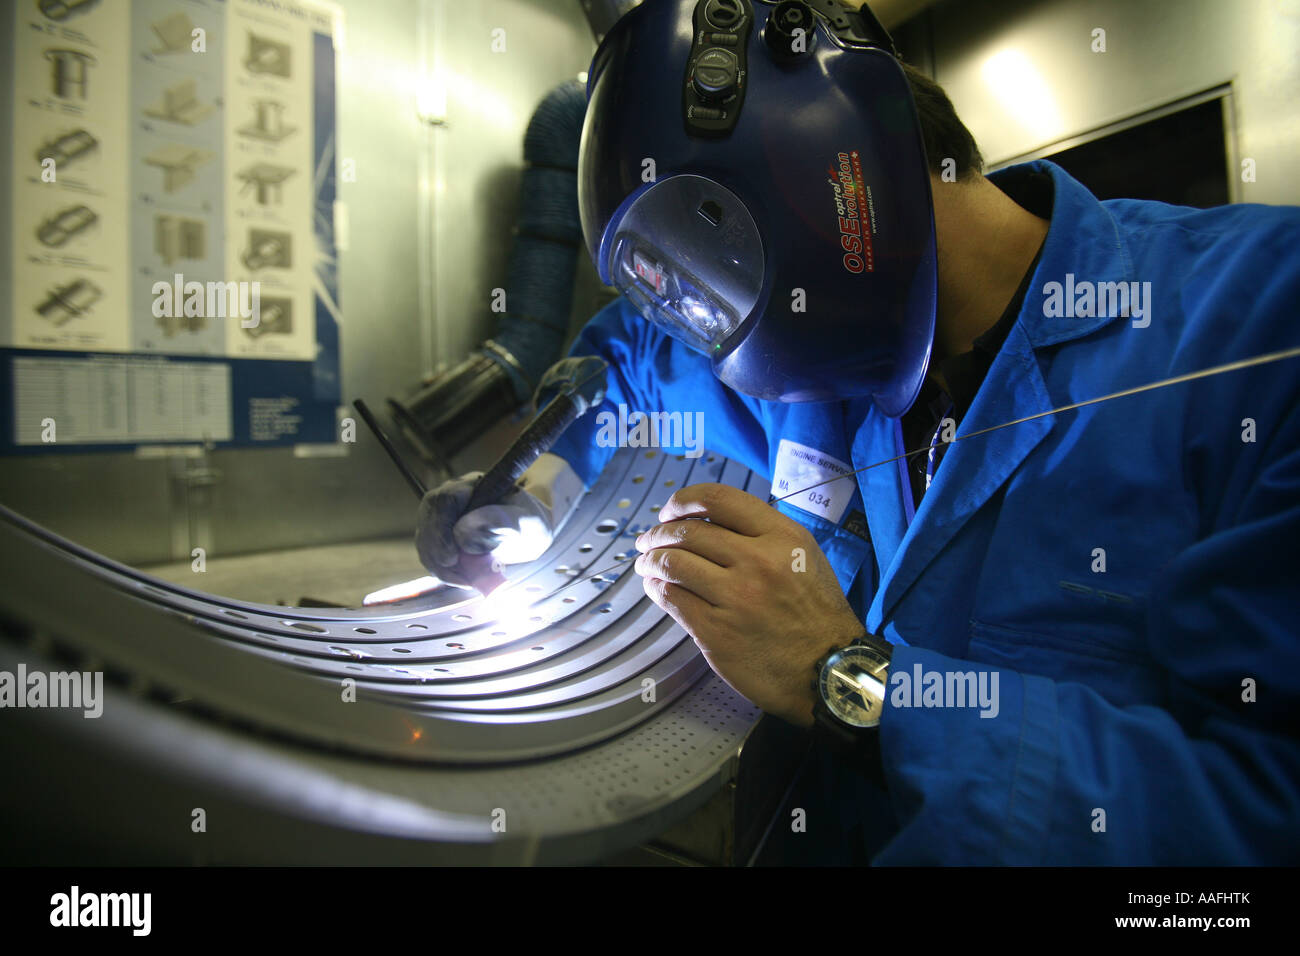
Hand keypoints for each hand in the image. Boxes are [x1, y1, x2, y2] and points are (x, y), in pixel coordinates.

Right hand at [414, 471, 552, 587]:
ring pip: (425, 540)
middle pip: (428, 520)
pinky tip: (463, 579)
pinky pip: (431, 555)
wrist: (526, 535)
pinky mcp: (440, 537)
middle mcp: (452, 498)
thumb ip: (499, 522)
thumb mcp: (525, 522)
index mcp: (472, 486)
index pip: (444, 500)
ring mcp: (442, 517)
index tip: (452, 557)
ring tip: (467, 580)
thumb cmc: (528, 524)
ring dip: (440, 566)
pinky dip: (443, 572)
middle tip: (457, 572)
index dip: (441, 529)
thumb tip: (462, 533)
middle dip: (438, 551)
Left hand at [633, 483, 866, 726]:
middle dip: (658, 533)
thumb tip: (704, 522)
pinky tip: (656, 587)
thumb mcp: (802, 556)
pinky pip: (671, 598)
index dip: (682, 501)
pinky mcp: (716, 631)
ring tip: (646, 563)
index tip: (669, 511)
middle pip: (687, 532)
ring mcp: (735, 597)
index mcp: (781, 536)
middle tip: (647, 540)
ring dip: (650, 560)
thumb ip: (760, 534)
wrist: (826, 670)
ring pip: (672, 563)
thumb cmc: (815, 613)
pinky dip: (655, 588)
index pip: (717, 499)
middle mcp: (758, 562)